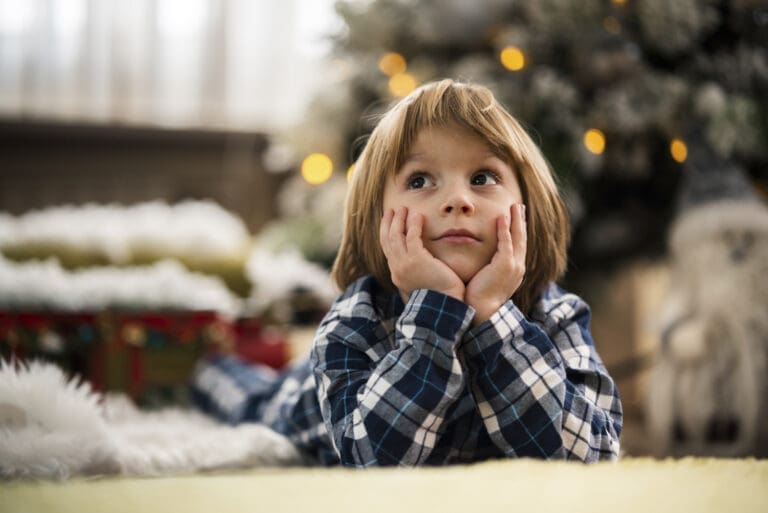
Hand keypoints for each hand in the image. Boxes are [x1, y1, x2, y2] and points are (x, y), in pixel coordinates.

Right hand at [379, 207, 464, 301]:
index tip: (391, 223)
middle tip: (393, 211)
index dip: (387, 234)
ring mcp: (404, 265)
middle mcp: (397, 269)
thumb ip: (419, 271)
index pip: (388, 250)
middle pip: (387, 241)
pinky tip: (417, 215)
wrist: (445, 306)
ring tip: (403, 208)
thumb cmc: (441, 296)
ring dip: (399, 220)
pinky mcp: (416, 260)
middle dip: (389, 224)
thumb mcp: (424, 283)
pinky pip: (411, 236)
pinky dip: (413, 224)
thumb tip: (422, 264)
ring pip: (395, 236)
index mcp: (398, 276)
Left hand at [464, 204, 526, 324]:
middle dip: (520, 222)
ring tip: (514, 206)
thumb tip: (481, 264)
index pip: (518, 247)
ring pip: (517, 238)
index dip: (518, 231)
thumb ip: (488, 270)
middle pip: (522, 239)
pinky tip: (502, 217)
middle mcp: (517, 267)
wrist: (480, 311)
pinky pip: (506, 242)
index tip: (516, 218)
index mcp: (514, 271)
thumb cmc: (478, 299)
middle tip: (519, 207)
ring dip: (516, 220)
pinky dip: (505, 229)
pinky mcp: (505, 265)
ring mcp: (513, 266)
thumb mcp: (487, 281)